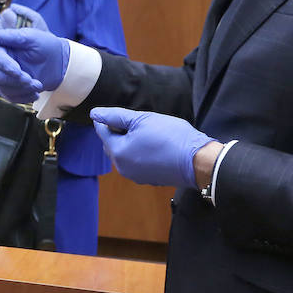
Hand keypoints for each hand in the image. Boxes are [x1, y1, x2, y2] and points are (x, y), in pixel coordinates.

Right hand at [0, 5, 66, 103]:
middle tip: (33, 81)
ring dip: (23, 89)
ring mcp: (1, 77)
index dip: (6, 66)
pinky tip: (35, 92)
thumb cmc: (45, 47)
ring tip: (38, 85)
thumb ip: (13, 36)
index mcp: (1, 47)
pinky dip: (24, 97)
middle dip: (16, 81)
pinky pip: (11, 97)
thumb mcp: (33, 38)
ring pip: (4, 88)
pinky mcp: (8, 90)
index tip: (18, 72)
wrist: (57, 64)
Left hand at [90, 107, 213, 188]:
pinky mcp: (147, 179)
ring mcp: (135, 176)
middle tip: (138, 123)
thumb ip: (115, 116)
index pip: (102, 132)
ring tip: (147, 133)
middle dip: (118, 132)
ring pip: (123, 154)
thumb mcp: (141, 119)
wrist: (198, 161)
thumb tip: (94, 113)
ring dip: (129, 143)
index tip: (120, 113)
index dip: (108, 119)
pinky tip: (154, 146)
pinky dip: (139, 153)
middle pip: (111, 144)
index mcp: (118, 152)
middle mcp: (122, 168)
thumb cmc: (171, 137)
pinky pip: (135, 163)